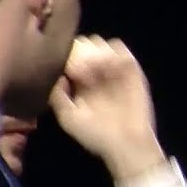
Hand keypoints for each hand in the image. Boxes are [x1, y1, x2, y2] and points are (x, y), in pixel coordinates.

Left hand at [50, 35, 165, 180]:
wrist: (127, 144)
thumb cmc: (96, 135)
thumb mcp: (68, 117)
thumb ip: (57, 94)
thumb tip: (55, 72)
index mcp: (78, 81)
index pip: (68, 55)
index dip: (66, 57)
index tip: (69, 72)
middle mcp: (95, 72)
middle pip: (83, 43)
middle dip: (81, 52)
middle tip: (82, 72)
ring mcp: (114, 69)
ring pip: (101, 42)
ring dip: (96, 52)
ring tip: (97, 72)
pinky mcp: (132, 69)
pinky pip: (120, 48)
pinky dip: (113, 53)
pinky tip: (110, 69)